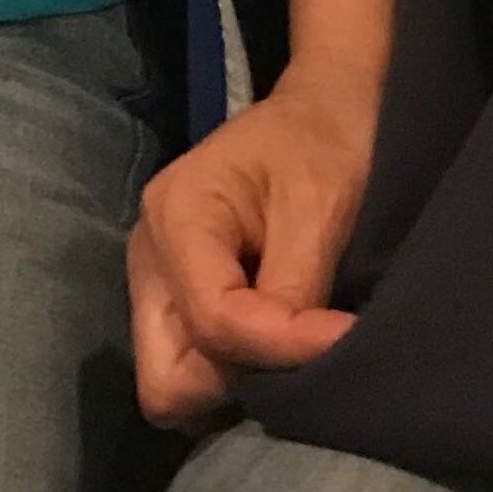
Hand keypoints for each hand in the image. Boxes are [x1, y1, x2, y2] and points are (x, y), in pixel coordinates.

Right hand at [128, 68, 377, 430]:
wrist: (322, 108)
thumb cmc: (323, 140)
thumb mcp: (320, 206)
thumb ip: (295, 289)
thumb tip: (292, 369)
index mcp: (177, 217)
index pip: (212, 323)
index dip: (280, 347)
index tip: (343, 338)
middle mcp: (150, 258)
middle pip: (166, 378)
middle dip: (234, 383)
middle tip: (301, 354)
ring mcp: (158, 282)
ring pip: (175, 381)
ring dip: (235, 379)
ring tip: (292, 346)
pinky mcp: (178, 298)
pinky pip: (192, 363)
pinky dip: (233, 368)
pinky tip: (276, 341)